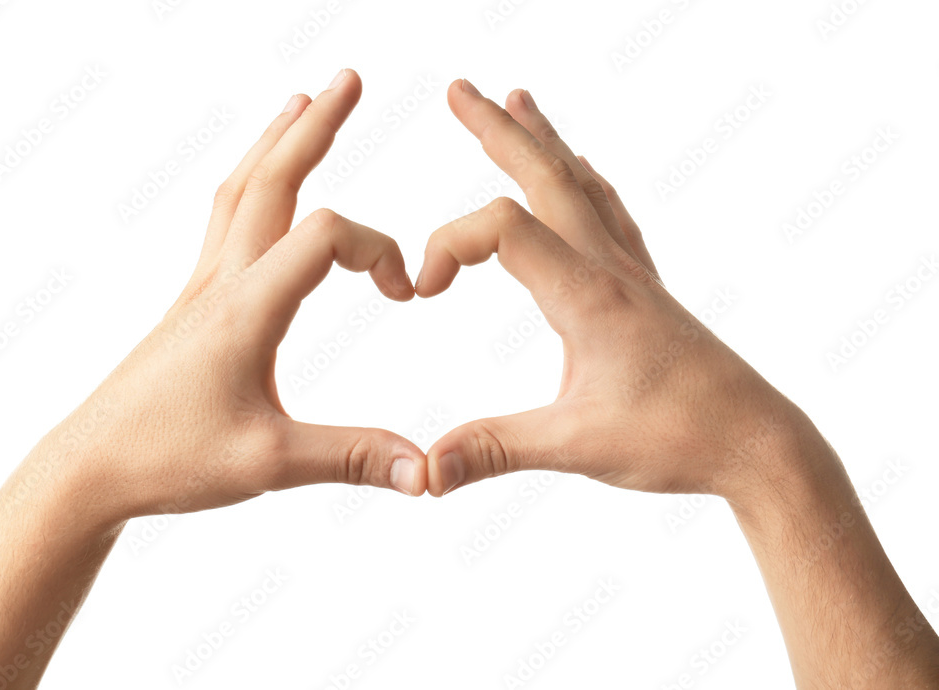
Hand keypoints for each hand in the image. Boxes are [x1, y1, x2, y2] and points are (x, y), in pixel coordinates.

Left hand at [45, 69, 425, 526]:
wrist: (89, 467)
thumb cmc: (169, 459)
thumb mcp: (269, 462)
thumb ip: (353, 458)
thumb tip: (426, 472)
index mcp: (246, 308)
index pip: (323, 235)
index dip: (378, 249)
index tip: (404, 293)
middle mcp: (222, 282)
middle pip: (271, 179)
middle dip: (315, 127)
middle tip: (348, 78)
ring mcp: (202, 287)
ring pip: (241, 191)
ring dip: (276, 142)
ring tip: (302, 104)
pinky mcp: (194, 303)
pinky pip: (225, 220)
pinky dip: (252, 184)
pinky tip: (259, 187)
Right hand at [417, 79, 811, 501]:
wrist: (759, 441)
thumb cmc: (678, 437)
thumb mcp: (576, 447)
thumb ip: (495, 449)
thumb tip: (424, 471)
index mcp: (587, 294)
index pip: (501, 227)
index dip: (446, 245)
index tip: (421, 291)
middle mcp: (609, 268)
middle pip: (547, 176)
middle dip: (497, 130)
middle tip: (459, 89)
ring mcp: (631, 273)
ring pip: (581, 185)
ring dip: (543, 141)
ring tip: (518, 100)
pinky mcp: (645, 289)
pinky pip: (612, 215)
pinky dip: (586, 181)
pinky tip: (584, 170)